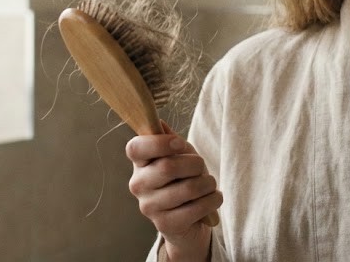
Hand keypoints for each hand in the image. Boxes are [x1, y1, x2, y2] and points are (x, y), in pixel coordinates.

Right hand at [126, 121, 221, 260]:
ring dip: (208, 184)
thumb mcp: (179, 154)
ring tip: (209, 185)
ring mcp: (149, 208)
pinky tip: (212, 199)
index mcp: (139, 163)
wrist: (190, 219)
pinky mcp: (165, 226)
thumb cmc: (184, 179)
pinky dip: (213, 200)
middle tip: (201, 168)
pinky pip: (197, 208)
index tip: (180, 143)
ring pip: (188, 188)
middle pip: (168, 167)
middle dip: (196, 164)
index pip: (136, 148)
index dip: (160, 143)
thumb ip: (169, 138)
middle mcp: (138, 185)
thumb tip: (159, 123)